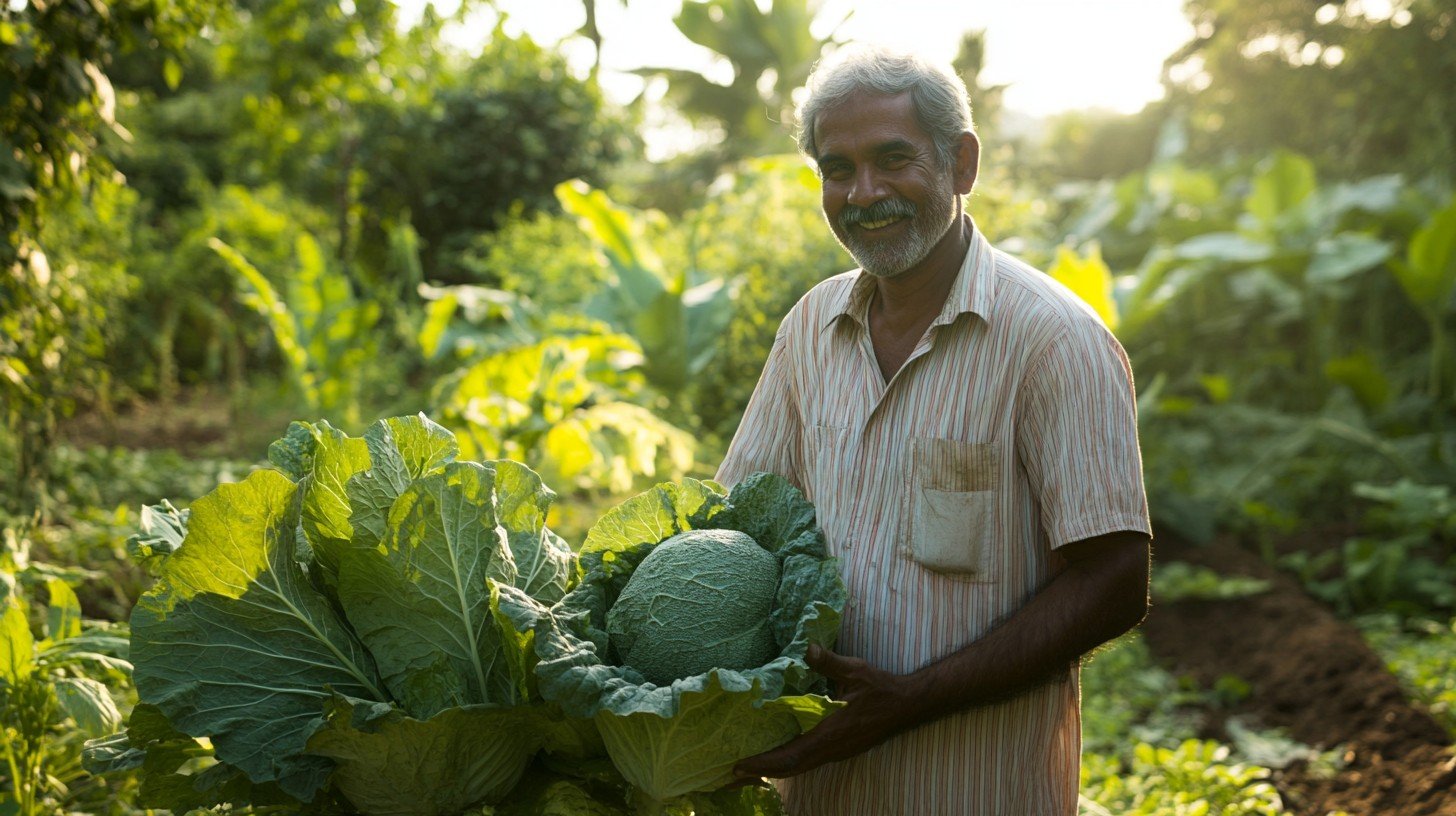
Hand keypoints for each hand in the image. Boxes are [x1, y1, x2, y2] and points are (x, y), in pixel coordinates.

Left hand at [730, 644, 922, 782]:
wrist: (907, 705)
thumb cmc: (881, 688)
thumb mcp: (855, 670)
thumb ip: (828, 662)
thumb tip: (807, 648)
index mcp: (832, 735)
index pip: (793, 756)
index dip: (765, 763)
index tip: (739, 766)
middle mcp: (831, 749)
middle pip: (791, 768)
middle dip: (761, 771)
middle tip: (730, 772)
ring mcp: (836, 751)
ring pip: (799, 766)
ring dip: (772, 768)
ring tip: (746, 766)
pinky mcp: (838, 748)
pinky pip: (807, 760)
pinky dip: (787, 760)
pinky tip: (774, 753)